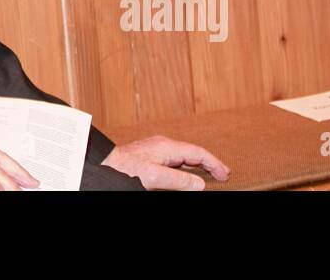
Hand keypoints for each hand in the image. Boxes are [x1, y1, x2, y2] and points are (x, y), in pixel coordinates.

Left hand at [102, 135, 230, 189]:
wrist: (105, 164)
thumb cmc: (125, 168)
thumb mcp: (155, 177)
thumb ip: (179, 180)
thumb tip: (199, 184)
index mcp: (167, 147)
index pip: (197, 152)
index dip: (213, 163)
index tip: (225, 174)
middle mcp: (163, 145)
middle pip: (193, 153)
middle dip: (209, 162)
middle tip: (223, 174)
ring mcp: (157, 150)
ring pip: (184, 156)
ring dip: (198, 165)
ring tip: (210, 174)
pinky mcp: (151, 156)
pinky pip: (175, 160)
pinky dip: (187, 167)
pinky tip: (188, 173)